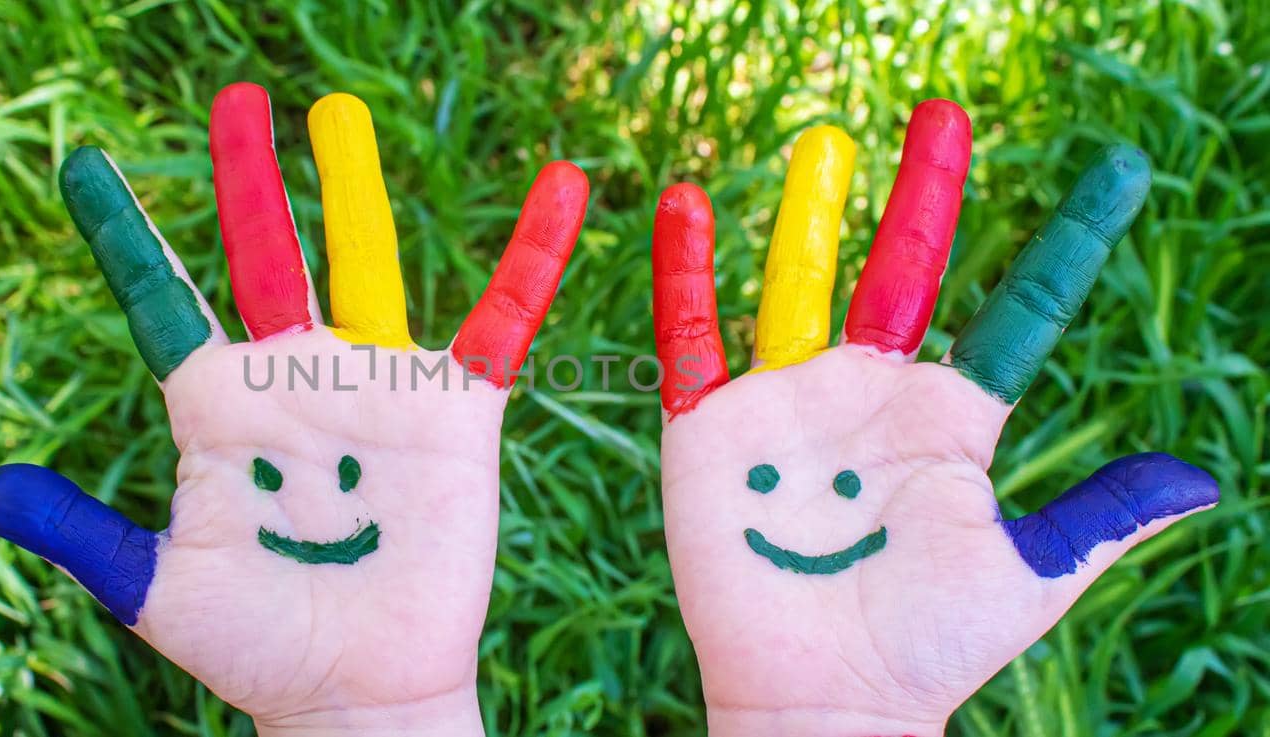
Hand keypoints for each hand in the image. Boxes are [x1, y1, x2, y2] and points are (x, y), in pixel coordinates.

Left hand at [0, 82, 588, 734]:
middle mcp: (292, 377)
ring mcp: (374, 384)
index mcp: (214, 404)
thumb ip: (79, 530)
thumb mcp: (154, 588)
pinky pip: (501, 316)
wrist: (355, 688)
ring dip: (353, 187)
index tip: (81, 161)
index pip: (161, 294)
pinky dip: (532, 253)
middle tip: (235, 99)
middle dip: (247, 176)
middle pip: (265, 251)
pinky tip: (561, 185)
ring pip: (366, 262)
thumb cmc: (253, 646)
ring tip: (338, 112)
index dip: (122, 229)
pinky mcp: (454, 409)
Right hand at [650, 100, 1217, 735]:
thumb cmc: (930, 643)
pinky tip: (681, 207)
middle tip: (944, 114)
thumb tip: (1203, 480)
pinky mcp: (713, 428)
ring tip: (824, 145)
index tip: (1117, 172)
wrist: (826, 694)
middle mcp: (871, 394)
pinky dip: (684, 275)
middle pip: (902, 272)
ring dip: (807, 216)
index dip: (1066, 245)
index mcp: (949, 419)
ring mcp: (790, 404)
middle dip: (924, 195)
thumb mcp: (1031, 575)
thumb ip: (1100, 516)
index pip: (1015, 312)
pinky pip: (694, 336)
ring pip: (797, 285)